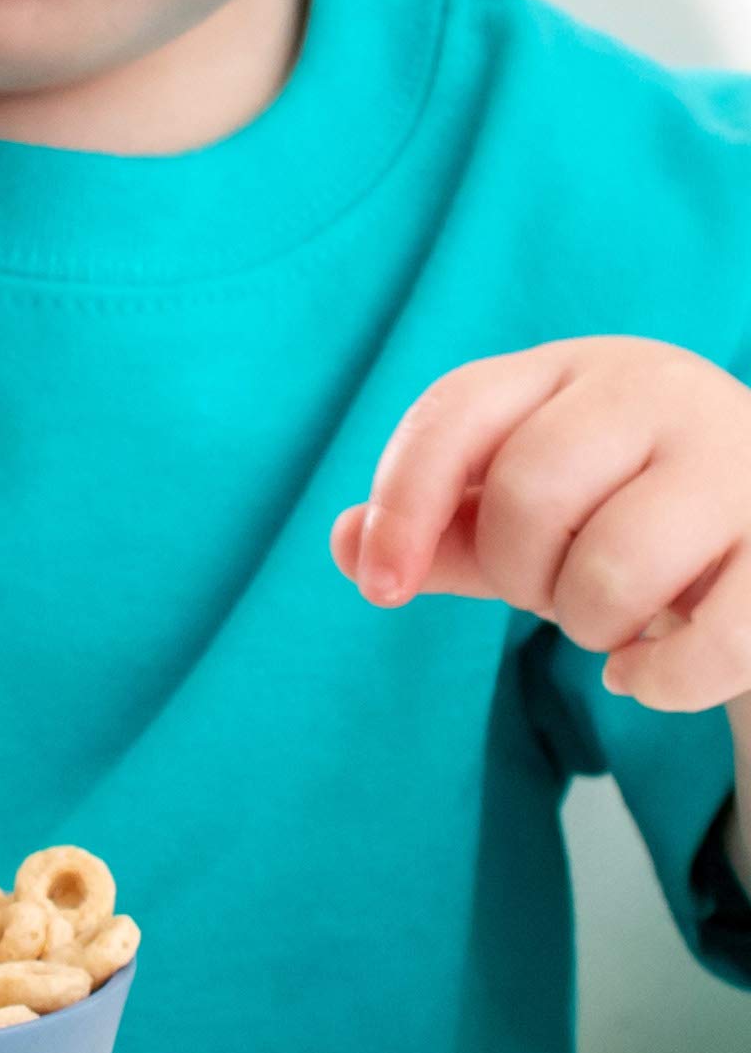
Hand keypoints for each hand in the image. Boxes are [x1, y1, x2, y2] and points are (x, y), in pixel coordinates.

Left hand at [330, 337, 750, 711]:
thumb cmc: (620, 515)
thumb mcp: (524, 511)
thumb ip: (435, 528)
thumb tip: (343, 540)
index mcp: (571, 371)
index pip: (455, 414)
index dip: (401, 506)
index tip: (380, 586)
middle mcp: (660, 392)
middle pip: (528, 494)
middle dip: (515, 572)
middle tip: (544, 591)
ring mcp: (740, 461)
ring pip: (612, 567)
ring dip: (586, 625)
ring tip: (605, 620)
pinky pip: (716, 638)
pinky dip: (658, 681)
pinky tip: (642, 677)